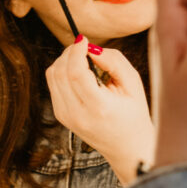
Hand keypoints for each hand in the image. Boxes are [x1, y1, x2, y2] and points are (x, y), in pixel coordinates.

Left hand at [46, 38, 155, 184]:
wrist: (127, 148)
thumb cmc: (134, 115)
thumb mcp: (133, 84)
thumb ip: (114, 61)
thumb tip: (91, 48)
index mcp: (98, 107)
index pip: (76, 74)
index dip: (76, 51)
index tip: (84, 39)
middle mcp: (77, 114)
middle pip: (60, 73)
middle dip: (69, 52)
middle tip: (84, 46)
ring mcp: (66, 116)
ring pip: (52, 77)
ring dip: (64, 61)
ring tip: (83, 59)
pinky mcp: (60, 115)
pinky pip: (53, 85)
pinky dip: (62, 72)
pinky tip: (79, 73)